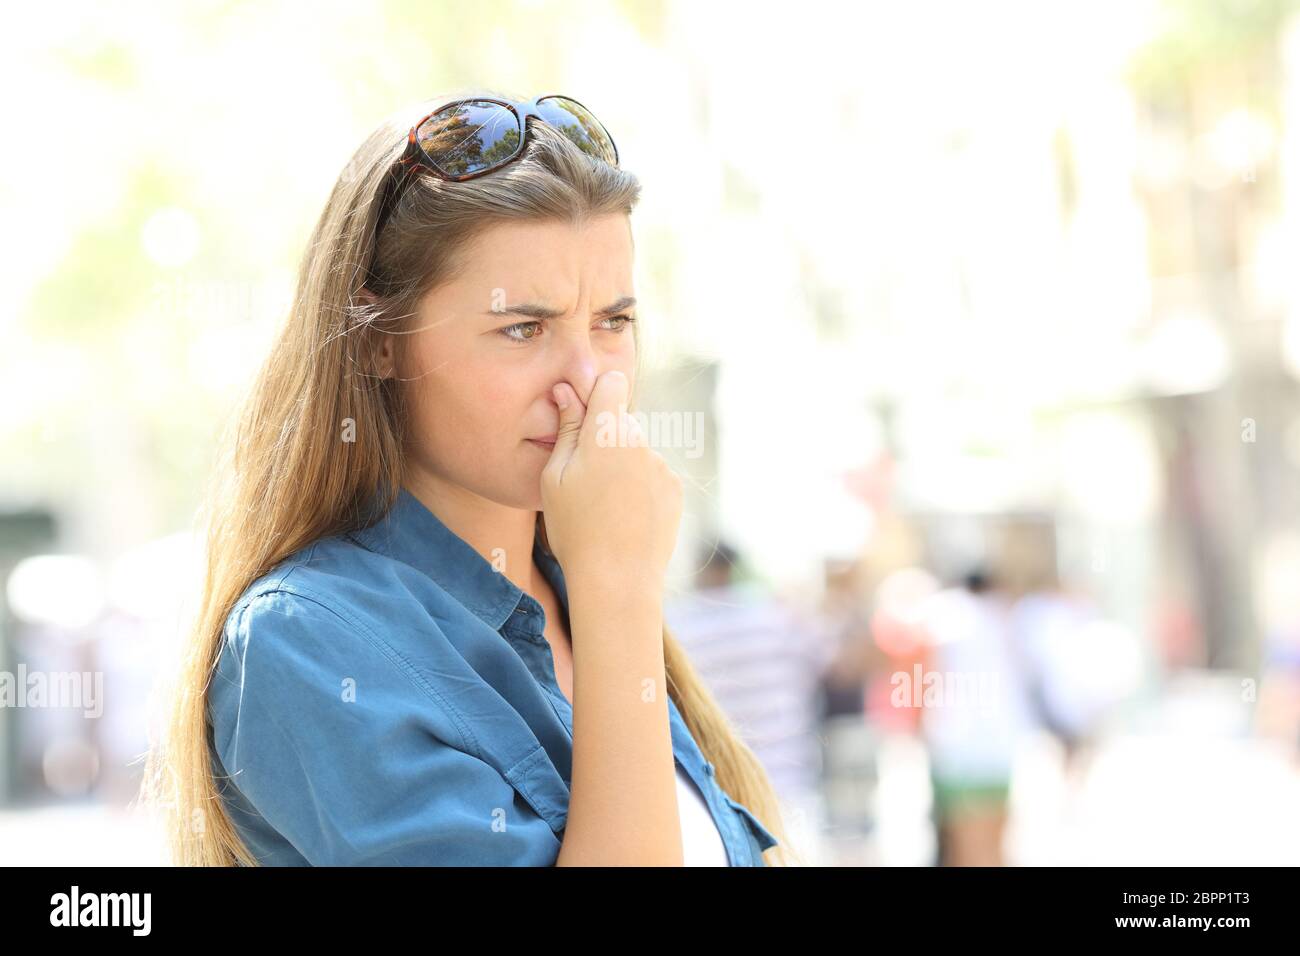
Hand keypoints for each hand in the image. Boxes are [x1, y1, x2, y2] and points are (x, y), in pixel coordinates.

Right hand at [540, 370, 682, 584]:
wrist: (618, 580)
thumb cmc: (575, 529)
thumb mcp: (555, 478)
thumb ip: (566, 429)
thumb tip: (567, 391)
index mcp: (607, 433)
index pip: (611, 383)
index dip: (596, 395)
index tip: (583, 417)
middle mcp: (640, 442)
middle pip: (622, 421)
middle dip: (605, 438)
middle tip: (584, 479)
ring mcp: (662, 465)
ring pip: (637, 450)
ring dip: (623, 465)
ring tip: (605, 506)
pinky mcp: (675, 488)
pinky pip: (653, 474)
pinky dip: (640, 487)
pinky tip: (626, 516)